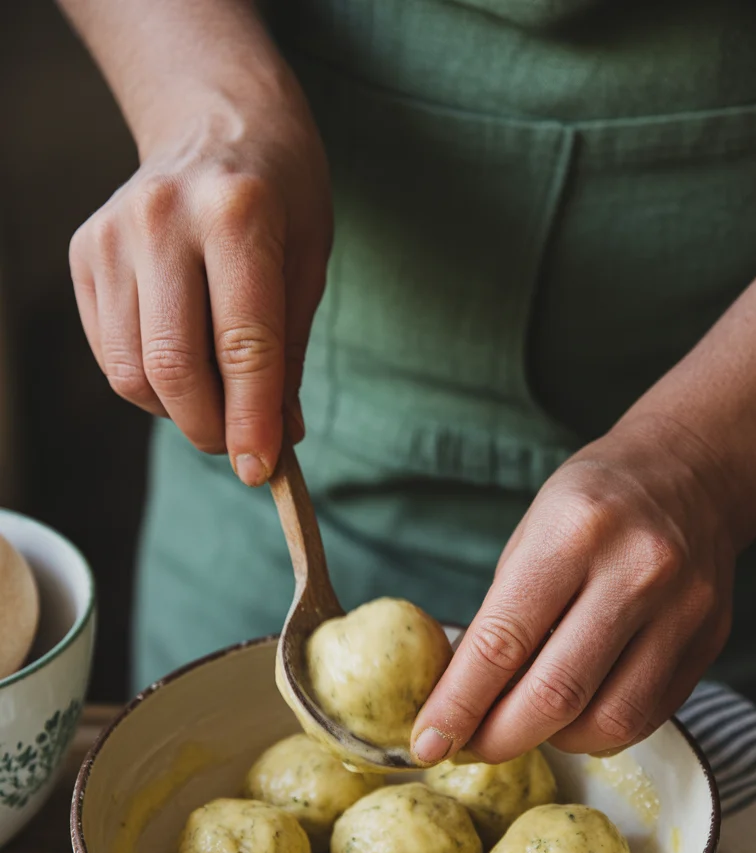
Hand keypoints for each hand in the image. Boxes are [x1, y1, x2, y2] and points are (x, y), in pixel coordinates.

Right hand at [69, 72, 331, 483]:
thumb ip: (288, 354)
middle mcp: (162, 219)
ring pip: (132, 372)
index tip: (260, 469)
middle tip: (240, 446)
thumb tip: (275, 440)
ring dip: (178, 411)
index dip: (251, 421)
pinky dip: (148, 384)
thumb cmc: (278, 193)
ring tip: (216, 397)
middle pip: (174, 367)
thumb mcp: (309, 261)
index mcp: (236, 214)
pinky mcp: (84, 254)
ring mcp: (112, 235)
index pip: (242, 346)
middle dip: (211, 429)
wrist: (213, 118)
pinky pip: (110, 354)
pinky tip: (182, 362)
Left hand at [412, 420, 735, 760]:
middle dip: (500, 737)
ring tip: (526, 727)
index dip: (459, 706)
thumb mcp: (530, 537)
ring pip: (609, 720)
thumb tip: (459, 705)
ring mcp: (682, 610)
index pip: (502, 644)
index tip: (427, 742)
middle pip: (556, 694)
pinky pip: (648, 716)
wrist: (692, 473)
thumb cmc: (592, 506)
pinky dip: (600, 731)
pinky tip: (575, 717)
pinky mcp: (709, 641)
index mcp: (573, 533)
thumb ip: (500, 619)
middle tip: (469, 747)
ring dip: (553, 741)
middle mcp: (635, 572)